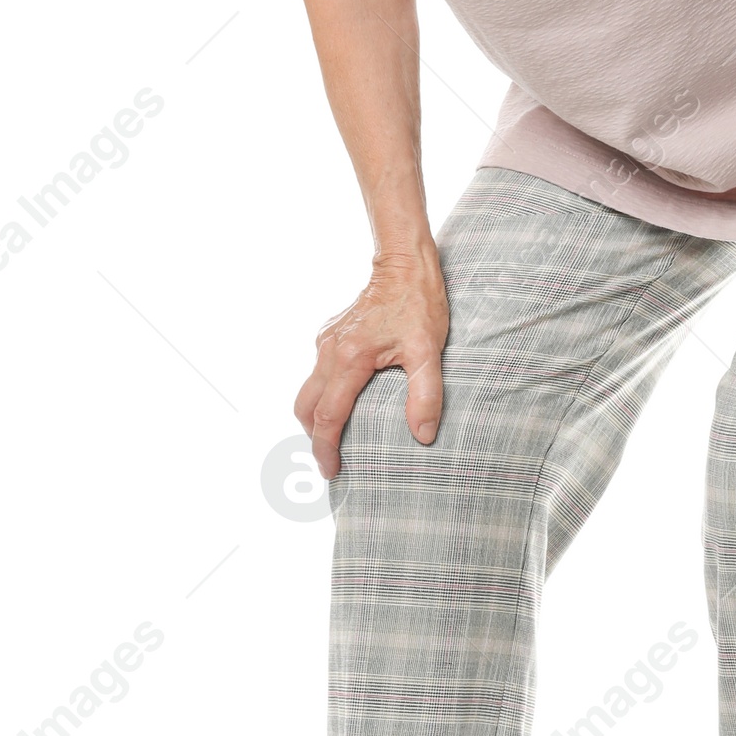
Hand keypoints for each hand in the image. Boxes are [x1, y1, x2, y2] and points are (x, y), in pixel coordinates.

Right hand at [294, 248, 448, 478]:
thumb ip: (426, 395)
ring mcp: (326, 341)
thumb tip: (423, 435)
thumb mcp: (429, 351)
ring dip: (316, 415)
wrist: (404, 264)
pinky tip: (345, 401)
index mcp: (350, 360)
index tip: (330, 471)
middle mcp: (329, 351)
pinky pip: (318, 372)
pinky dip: (323, 394)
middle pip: (306, 406)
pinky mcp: (330, 334)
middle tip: (331, 460)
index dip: (326, 448)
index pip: (328, 416)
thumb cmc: (419, 305)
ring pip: (308, 389)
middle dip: (313, 437)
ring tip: (337, 436)